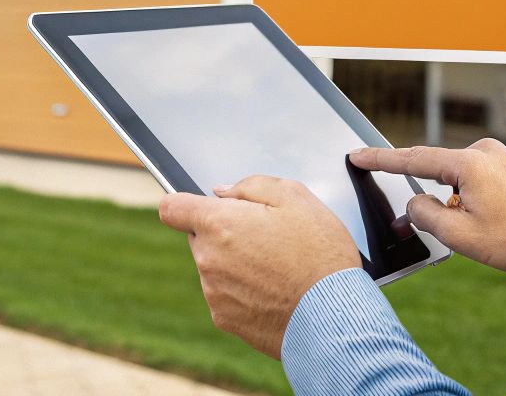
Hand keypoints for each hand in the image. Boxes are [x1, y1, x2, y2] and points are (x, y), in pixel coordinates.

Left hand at [158, 176, 361, 357]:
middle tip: (264, 237)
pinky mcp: (225, 319)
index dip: (185, 203)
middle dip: (223, 233)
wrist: (334, 317)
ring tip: (276, 268)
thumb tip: (223, 193)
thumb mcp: (296, 198)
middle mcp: (207, 259)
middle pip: (199, 237)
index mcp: (218, 224)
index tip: (201, 207)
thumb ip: (251, 186)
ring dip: (234, 263)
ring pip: (213, 267)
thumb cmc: (320, 256)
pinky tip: (274, 291)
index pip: (171, 207)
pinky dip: (243, 291)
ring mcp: (214, 292)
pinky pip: (225, 295)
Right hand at [351, 138, 505, 279]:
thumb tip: (413, 203)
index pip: (412, 159)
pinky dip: (468, 205)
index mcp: (469, 163)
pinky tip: (488, 229)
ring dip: (453, 208)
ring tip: (480, 238)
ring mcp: (499, 159)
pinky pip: (473, 184)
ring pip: (455, 183)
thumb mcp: (461, 236)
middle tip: (428, 231)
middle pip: (435, 173)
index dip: (379, 159)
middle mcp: (484, 152)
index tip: (356, 154)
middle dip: (426, 202)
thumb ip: (425, 215)